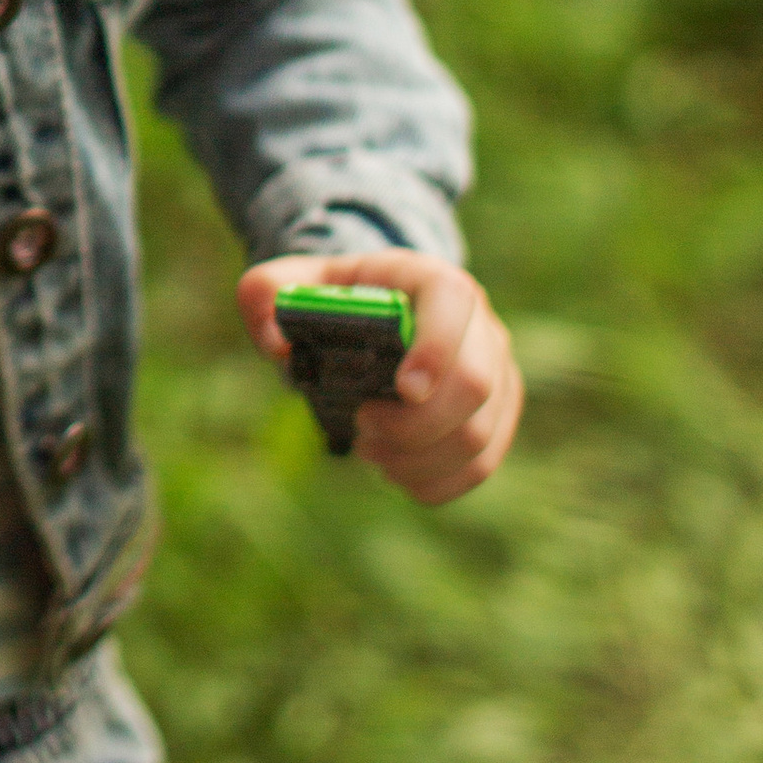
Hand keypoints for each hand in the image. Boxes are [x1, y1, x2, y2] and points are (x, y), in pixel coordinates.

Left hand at [236, 245, 521, 504]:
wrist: (379, 319)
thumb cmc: (337, 303)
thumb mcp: (295, 284)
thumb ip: (265, 292)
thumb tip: (275, 342)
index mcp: (430, 280)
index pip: (453, 301)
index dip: (435, 349)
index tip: (402, 389)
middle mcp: (479, 324)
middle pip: (475, 384)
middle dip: (414, 424)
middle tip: (363, 427)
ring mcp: (497, 373)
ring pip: (478, 436)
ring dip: (418, 460)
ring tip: (370, 451)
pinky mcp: (496, 417)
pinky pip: (480, 467)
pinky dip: (433, 483)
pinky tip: (395, 472)